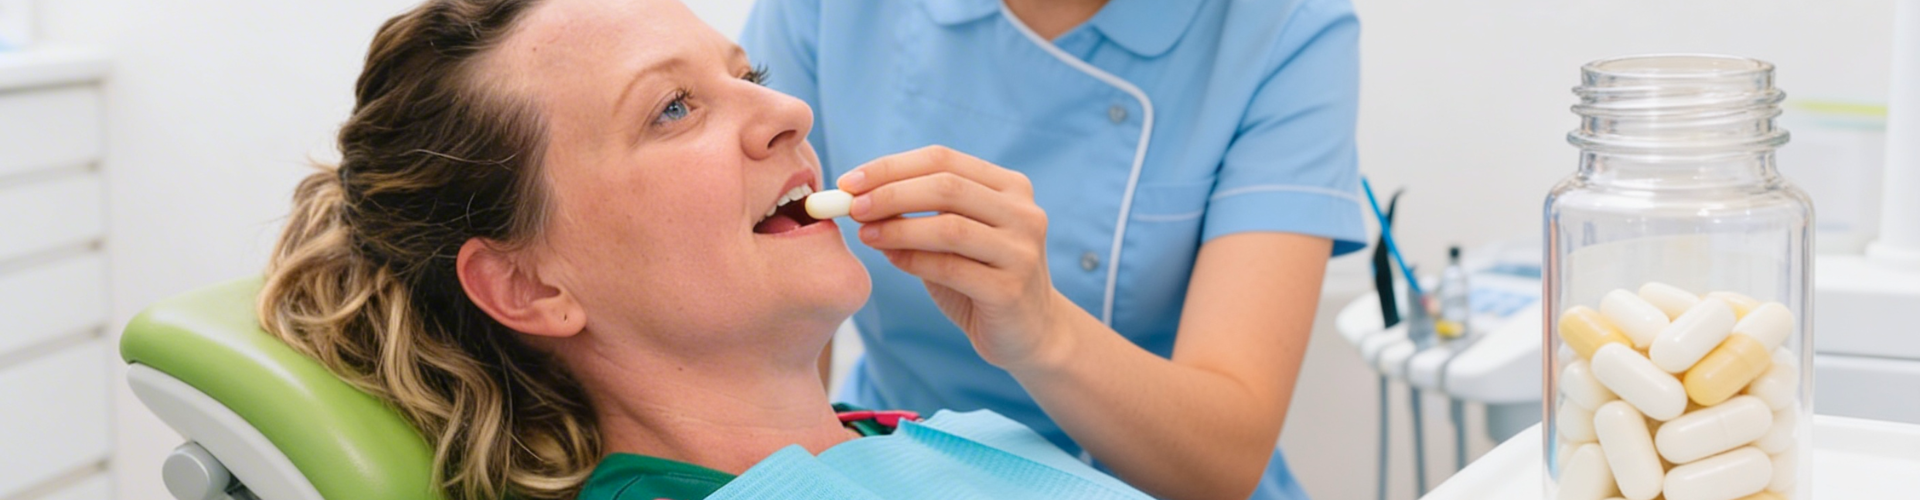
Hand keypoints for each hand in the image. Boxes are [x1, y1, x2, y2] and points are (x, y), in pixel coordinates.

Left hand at [837, 146, 1073, 370]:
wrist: (1028, 333)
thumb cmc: (981, 278)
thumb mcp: (952, 237)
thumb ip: (918, 214)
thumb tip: (858, 197)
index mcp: (1010, 187)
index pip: (943, 160)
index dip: (891, 166)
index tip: (849, 181)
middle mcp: (1024, 212)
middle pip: (946, 187)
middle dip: (891, 193)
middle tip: (852, 206)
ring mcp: (1021, 250)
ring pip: (949, 226)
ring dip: (898, 228)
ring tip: (865, 234)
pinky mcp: (1010, 289)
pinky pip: (950, 268)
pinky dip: (912, 260)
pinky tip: (889, 259)